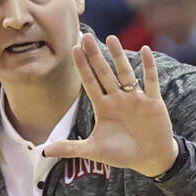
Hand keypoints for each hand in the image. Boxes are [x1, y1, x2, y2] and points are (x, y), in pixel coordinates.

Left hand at [43, 34, 178, 178]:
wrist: (149, 158)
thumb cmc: (121, 153)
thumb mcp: (94, 151)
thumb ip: (70, 148)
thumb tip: (43, 151)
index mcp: (103, 107)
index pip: (90, 83)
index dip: (82, 67)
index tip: (74, 49)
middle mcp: (117, 99)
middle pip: (104, 73)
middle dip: (95, 56)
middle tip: (86, 37)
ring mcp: (135, 98)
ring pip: (125, 73)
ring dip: (119, 57)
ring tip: (111, 38)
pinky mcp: (152, 102)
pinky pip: (150, 81)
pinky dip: (149, 67)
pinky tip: (145, 50)